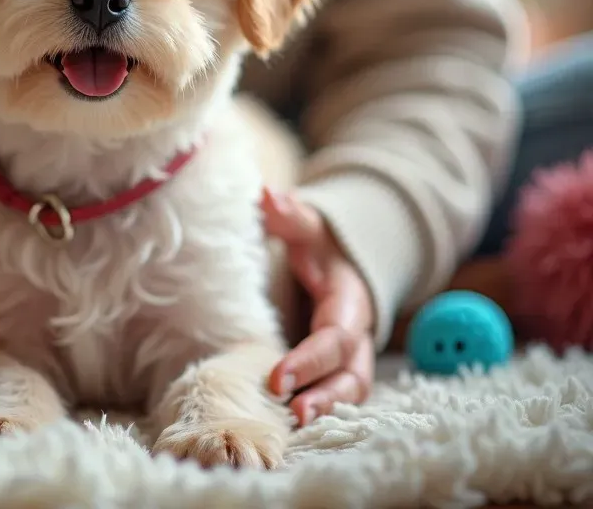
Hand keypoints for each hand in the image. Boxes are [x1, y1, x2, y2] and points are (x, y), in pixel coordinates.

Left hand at [261, 189, 374, 425]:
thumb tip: (265, 193)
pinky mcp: (339, 370)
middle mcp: (357, 334)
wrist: (347, 259)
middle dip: (323, 395)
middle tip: (288, 411)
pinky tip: (289, 427)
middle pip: (350, 374)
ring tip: (292, 427)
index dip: (310, 359)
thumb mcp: (308, 226)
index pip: (334, 337)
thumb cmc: (321, 245)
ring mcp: (352, 356)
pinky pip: (337, 396)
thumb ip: (289, 214)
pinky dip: (320, 412)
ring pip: (350, 391)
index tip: (278, 376)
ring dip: (325, 410)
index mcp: (349, 301)